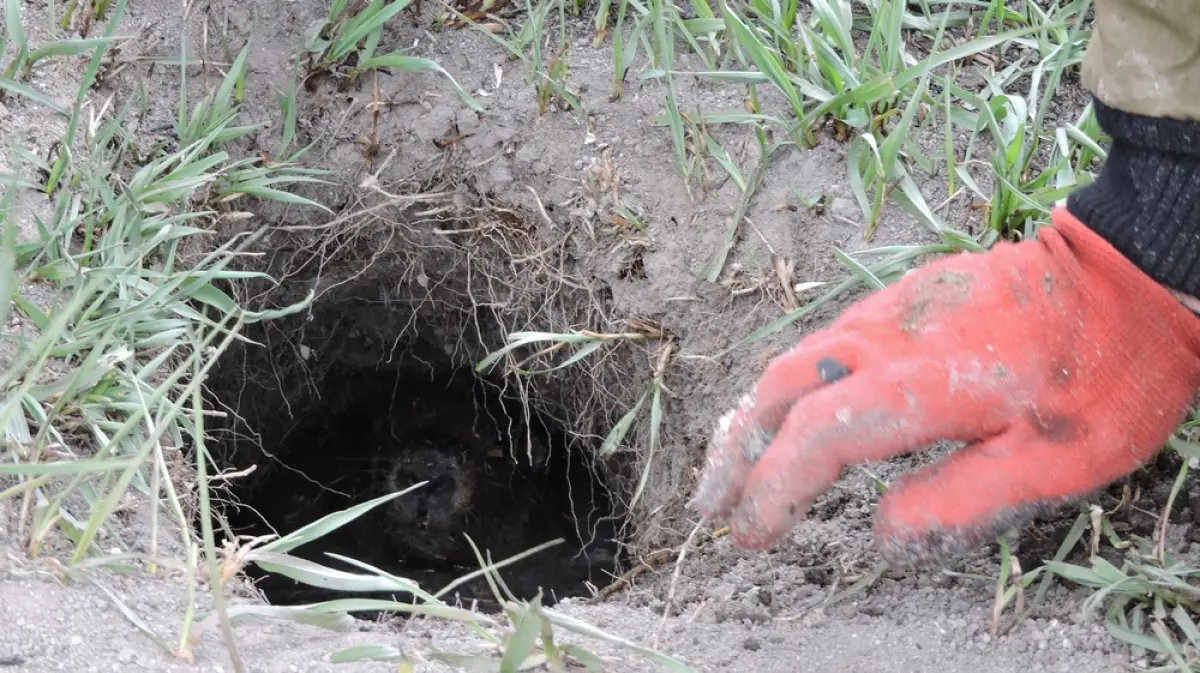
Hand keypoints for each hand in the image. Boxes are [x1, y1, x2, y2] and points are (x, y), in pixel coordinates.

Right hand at [692, 207, 1199, 565]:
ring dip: (753, 417)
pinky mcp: (901, 296)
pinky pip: (822, 341)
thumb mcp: (1053, 460)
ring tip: (733, 466)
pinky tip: (793, 410)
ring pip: (794, 361)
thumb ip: (959, 498)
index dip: (771, 490)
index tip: (746, 534)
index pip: (815, 440)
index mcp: (920, 384)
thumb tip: (881, 530)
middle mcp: (886, 338)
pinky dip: (788, 386)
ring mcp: (890, 309)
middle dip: (734, 453)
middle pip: (779, 392)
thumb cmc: (1104, 373)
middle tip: (709, 506)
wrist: (1131, 269)